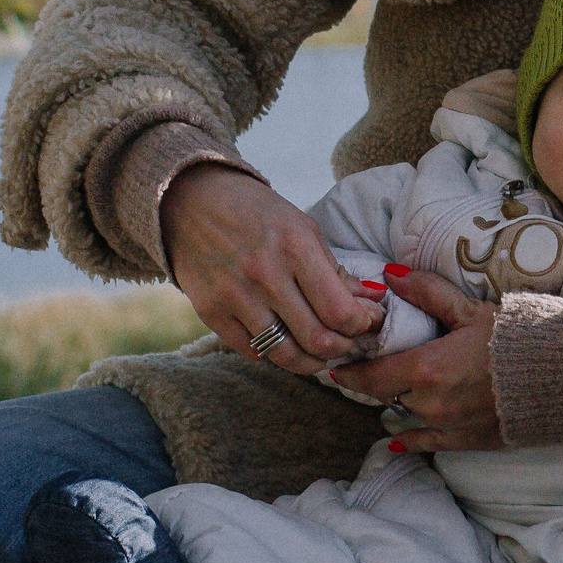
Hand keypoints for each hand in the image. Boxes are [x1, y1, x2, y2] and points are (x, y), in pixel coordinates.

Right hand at [160, 164, 381, 373]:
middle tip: (347, 343)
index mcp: (295, 247)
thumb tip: (370, 304)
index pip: (340, 310)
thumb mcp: (302, 228)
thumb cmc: (256, 213)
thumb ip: (336, 271)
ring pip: (285, 355)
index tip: (367, 323)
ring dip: (311, 362)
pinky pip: (252, 351)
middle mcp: (265, 274)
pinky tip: (285, 343)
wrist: (191, 201)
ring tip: (320, 354)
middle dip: (342, 348)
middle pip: (317, 340)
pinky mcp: (210, 312)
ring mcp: (235, 296)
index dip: (362, 325)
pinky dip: (275, 355)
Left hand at [328, 267, 502, 453]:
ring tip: (392, 385)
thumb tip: (388, 275)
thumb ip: (425, 293)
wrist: (561, 376)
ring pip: (406, 413)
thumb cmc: (518, 338)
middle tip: (364, 365)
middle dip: (374, 379)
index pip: (369, 375)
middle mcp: (429, 404)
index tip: (337, 360)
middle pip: (385, 394)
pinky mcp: (466, 440)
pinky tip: (397, 440)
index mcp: (425, 370)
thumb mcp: (469, 310)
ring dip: (398, 399)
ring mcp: (447, 426)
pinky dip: (411, 439)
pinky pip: (427, 442)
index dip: (350, 368)